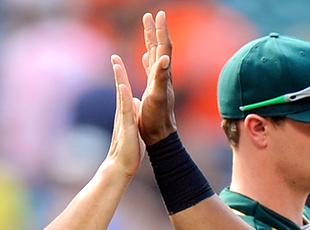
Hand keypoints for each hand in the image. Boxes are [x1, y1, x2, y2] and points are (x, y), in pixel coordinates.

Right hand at [105, 54, 141, 179]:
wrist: (122, 166)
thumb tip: (135, 101)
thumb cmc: (129, 149)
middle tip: (114, 56)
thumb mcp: (133, 127)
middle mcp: (123, 113)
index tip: (117, 61)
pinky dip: (124, 98)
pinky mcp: (127, 127)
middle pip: (120, 88)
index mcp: (126, 112)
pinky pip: (126, 110)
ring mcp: (124, 119)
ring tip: (117, 65)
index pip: (124, 90)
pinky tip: (123, 87)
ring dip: (120, 80)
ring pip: (122, 96)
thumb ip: (133, 113)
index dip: (122, 76)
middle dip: (118, 72)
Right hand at [139, 10, 176, 144]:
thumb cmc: (157, 118)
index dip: (160, 31)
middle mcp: (163, 76)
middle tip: (149, 16)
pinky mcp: (153, 90)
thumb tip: (163, 57)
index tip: (158, 14)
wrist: (160, 135)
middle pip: (159, 48)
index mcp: (163, 74)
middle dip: (154, 31)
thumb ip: (159, 76)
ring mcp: (158, 82)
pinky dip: (147, 60)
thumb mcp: (157, 96)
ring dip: (150, 42)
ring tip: (147, 30)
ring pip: (154, 56)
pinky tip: (145, 57)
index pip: (163, 47)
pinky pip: (150, 70)